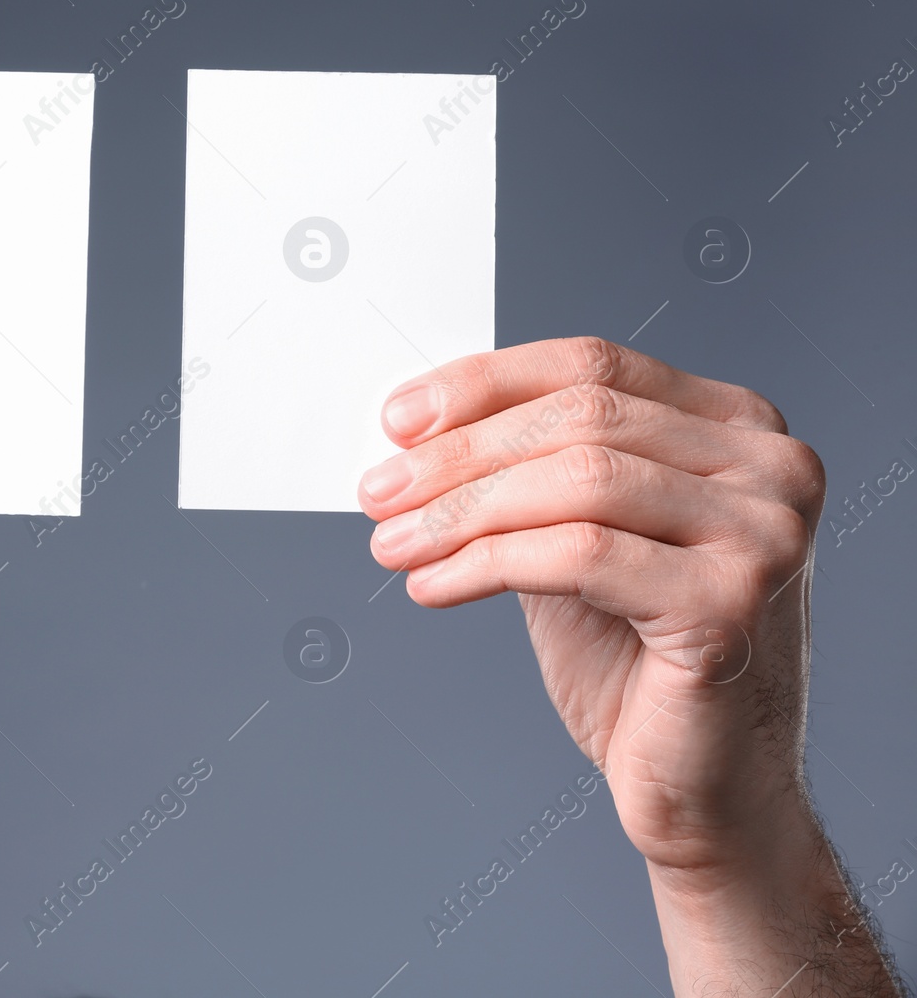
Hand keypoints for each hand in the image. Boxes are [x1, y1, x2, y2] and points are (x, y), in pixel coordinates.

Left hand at [357, 337, 902, 993]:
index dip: (483, 384)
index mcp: (737, 427)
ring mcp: (764, 532)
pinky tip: (434, 585)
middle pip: (581, 418)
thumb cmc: (636, 660)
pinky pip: (579, 555)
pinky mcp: (732, 602)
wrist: (701, 784)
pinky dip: (487, 563)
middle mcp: (770, 466)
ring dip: (461, 511)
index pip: (593, 365)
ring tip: (393, 542)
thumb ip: (523, 474)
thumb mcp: (571, 536)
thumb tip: (417, 430)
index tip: (398, 417)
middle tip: (379, 489)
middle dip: (458, 454)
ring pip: (578, 480)